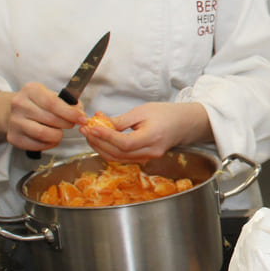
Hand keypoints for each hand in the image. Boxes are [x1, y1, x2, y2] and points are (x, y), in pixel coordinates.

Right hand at [0, 82, 87, 152]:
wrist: (18, 111)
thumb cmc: (39, 103)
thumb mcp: (52, 95)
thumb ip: (68, 102)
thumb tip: (80, 113)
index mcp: (31, 90)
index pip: (53, 103)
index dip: (70, 113)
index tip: (82, 118)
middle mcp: (20, 104)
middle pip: (50, 119)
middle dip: (66, 124)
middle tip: (72, 124)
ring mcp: (14, 121)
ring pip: (43, 134)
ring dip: (57, 135)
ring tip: (60, 132)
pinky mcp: (13, 137)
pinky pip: (36, 145)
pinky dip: (49, 144)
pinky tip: (51, 138)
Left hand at [81, 102, 212, 162]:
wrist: (184, 123)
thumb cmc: (166, 114)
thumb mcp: (143, 111)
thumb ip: (121, 120)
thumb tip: (101, 124)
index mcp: (153, 137)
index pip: (124, 142)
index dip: (105, 136)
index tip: (91, 127)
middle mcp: (151, 152)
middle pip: (118, 153)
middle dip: (98, 142)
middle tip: (85, 129)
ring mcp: (148, 158)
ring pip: (118, 158)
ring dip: (101, 147)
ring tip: (90, 133)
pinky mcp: (144, 159)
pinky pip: (122, 158)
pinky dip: (109, 149)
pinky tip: (101, 139)